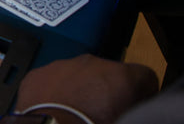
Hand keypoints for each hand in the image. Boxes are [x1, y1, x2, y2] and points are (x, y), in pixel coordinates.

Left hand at [16, 54, 158, 123]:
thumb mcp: (126, 118)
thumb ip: (135, 105)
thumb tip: (133, 106)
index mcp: (122, 78)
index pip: (144, 76)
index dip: (141, 93)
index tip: (135, 104)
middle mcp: (93, 64)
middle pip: (108, 74)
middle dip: (107, 90)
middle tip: (102, 113)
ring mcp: (63, 65)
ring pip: (77, 74)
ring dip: (79, 89)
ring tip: (78, 113)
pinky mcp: (39, 73)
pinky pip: (51, 79)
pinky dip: (54, 92)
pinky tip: (57, 110)